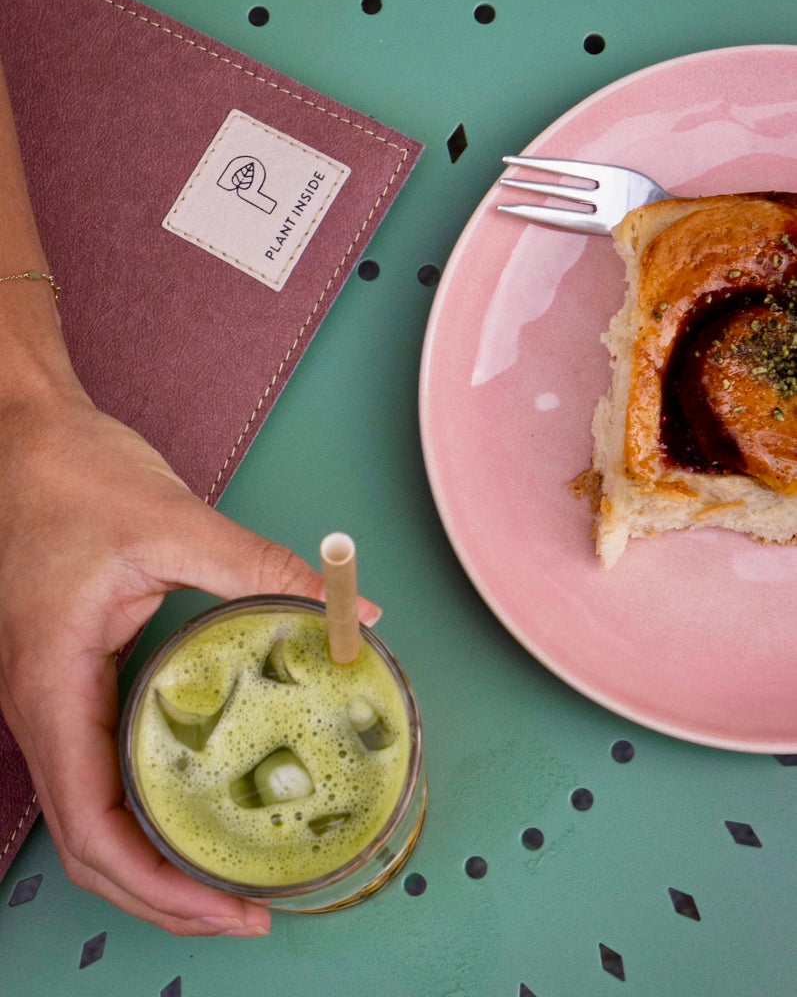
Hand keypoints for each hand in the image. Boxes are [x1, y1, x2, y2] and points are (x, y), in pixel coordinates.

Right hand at [0, 386, 379, 934]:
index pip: (91, 826)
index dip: (160, 886)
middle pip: (92, 844)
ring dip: (158, 859)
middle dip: (165, 893)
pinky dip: (152, 806)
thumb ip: (263, 569)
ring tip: (231, 874)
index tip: (230, 906)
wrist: (27, 441)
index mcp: (51, 683)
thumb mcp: (173, 521)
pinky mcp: (76, 680)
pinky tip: (203, 802)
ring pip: (96, 814)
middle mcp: (43, 707)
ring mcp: (56, 698)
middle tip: (249, 907)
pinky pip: (106, 768)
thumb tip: (349, 616)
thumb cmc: (74, 477)